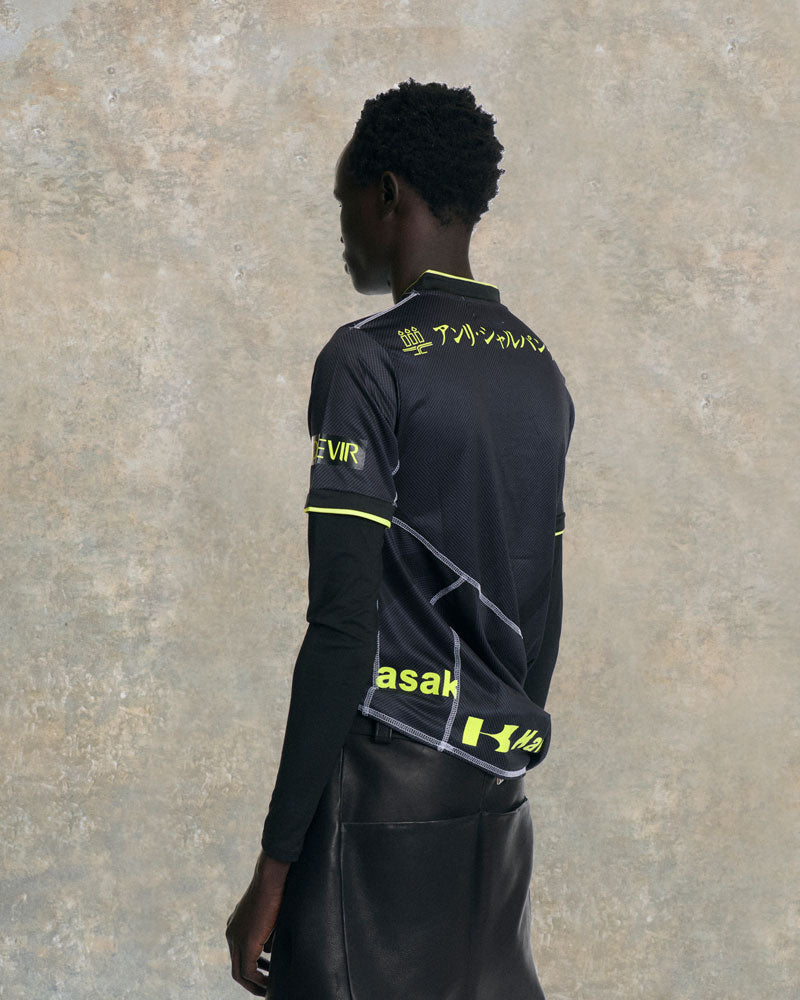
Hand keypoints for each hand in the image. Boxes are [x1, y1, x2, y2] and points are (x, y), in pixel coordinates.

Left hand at [226, 849, 291, 995]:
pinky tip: (270, 982)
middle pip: (236, 968)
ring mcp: (236, 938)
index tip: (264, 974)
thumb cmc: (273, 890)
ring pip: (240, 973)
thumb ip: (265, 935)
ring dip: (254, 984)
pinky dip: (258, 980)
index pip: (239, 955)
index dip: (251, 968)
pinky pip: (248, 971)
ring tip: (267, 989)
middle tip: (265, 988)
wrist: (271, 878)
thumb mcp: (267, 916)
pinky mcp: (246, 942)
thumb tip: (269, 952)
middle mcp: (231, 933)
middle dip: (251, 981)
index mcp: (234, 926)